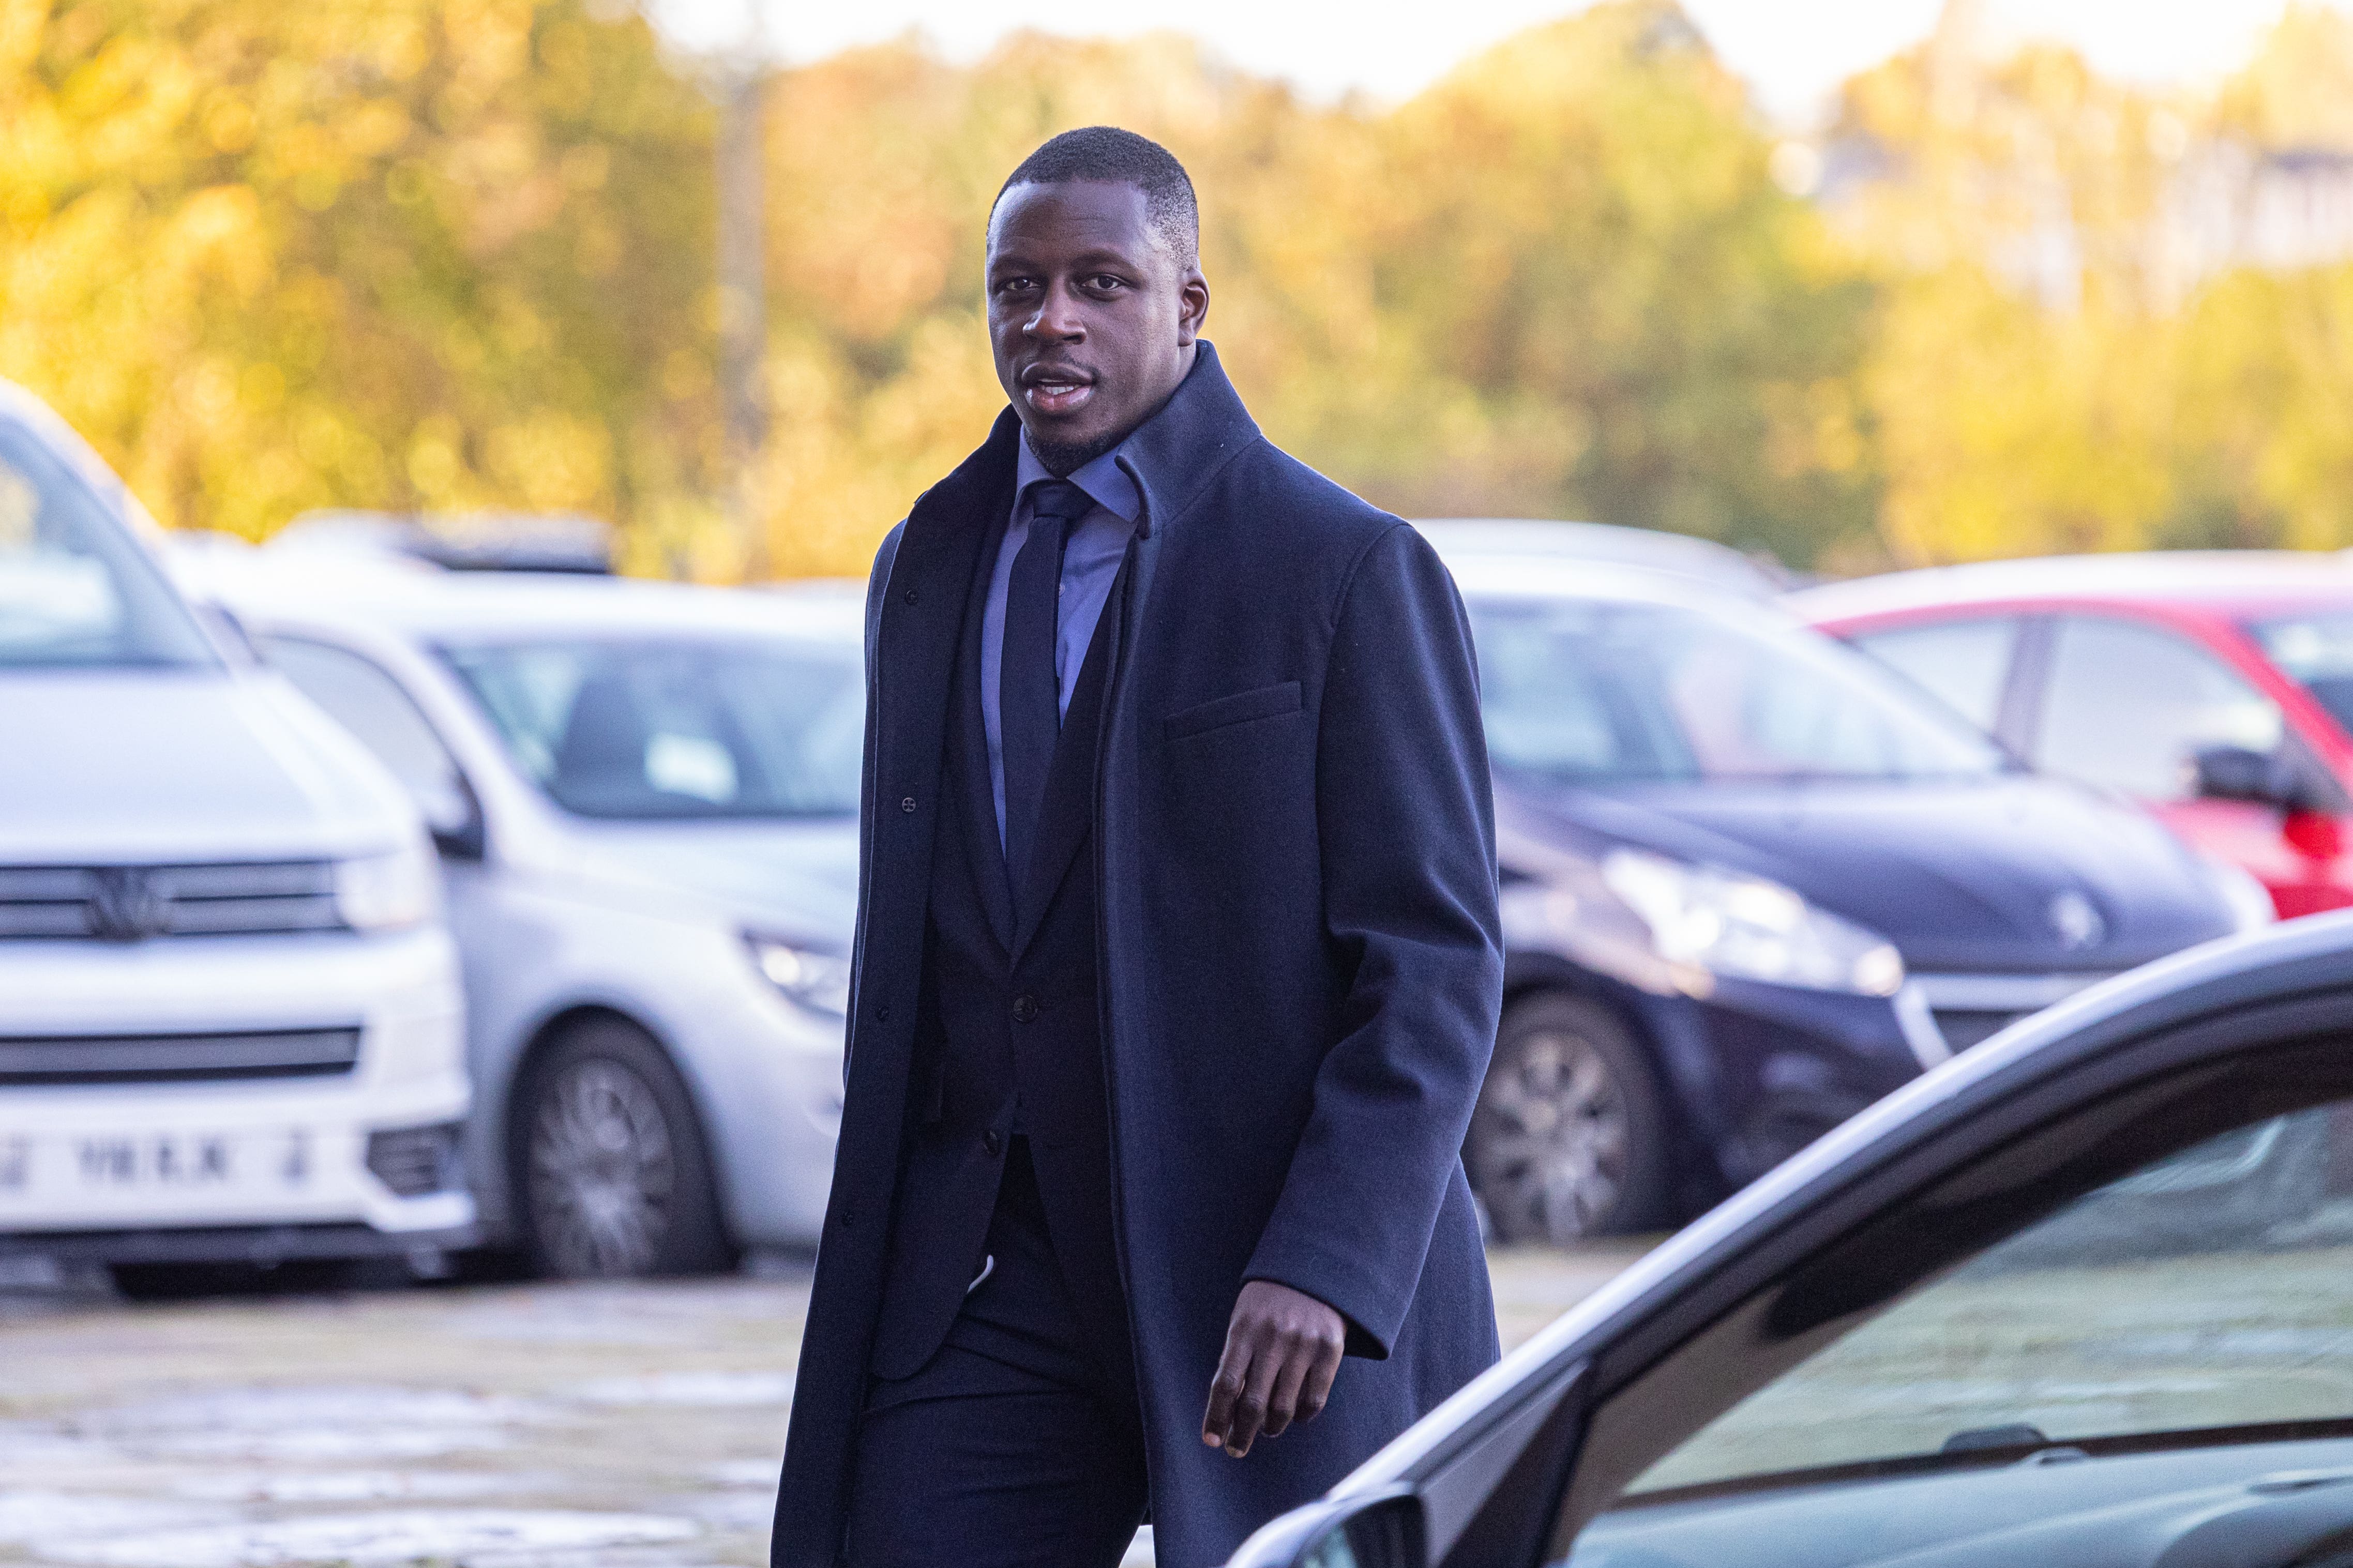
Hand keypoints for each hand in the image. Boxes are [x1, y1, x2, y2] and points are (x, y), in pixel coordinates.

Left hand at [1201, 1280, 1344, 1457]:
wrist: (1313, 1269)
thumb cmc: (1269, 1302)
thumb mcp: (1244, 1320)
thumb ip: (1237, 1359)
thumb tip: (1228, 1411)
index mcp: (1245, 1329)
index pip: (1226, 1384)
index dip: (1217, 1417)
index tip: (1211, 1440)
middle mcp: (1274, 1338)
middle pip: (1254, 1403)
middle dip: (1242, 1434)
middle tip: (1237, 1448)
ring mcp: (1304, 1345)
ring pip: (1284, 1408)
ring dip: (1271, 1428)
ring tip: (1267, 1428)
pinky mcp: (1331, 1350)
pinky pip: (1314, 1400)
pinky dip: (1301, 1416)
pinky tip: (1294, 1415)